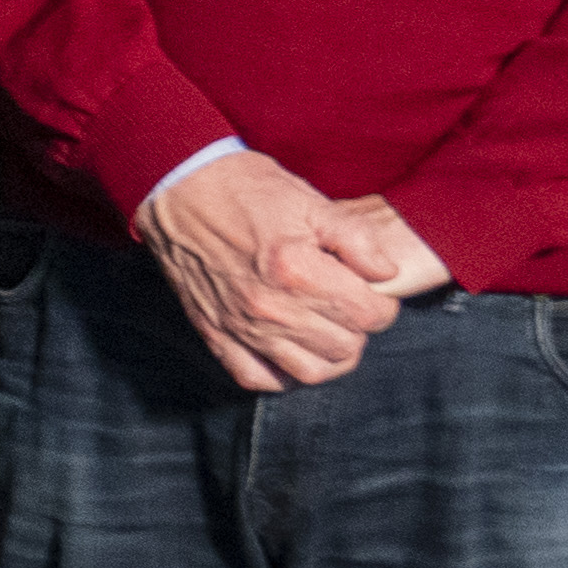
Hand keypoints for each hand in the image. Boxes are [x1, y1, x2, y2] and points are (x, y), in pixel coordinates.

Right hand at [141, 147, 412, 392]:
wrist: (180, 189)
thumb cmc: (247, 190)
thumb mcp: (312, 202)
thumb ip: (358, 239)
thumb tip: (388, 274)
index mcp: (298, 270)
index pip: (369, 316)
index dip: (382, 304)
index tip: (373, 289)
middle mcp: (270, 307)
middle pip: (345, 348)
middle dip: (359, 328)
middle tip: (352, 305)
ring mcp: (241, 326)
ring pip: (309, 372)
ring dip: (330, 357)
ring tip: (330, 332)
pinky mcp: (216, 334)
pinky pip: (258, 378)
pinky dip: (282, 375)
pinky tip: (292, 350)